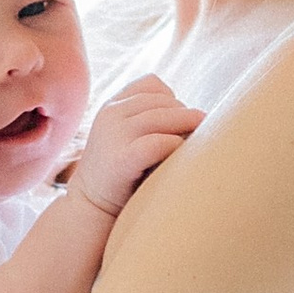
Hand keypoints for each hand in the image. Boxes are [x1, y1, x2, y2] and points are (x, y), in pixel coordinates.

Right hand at [68, 75, 202, 217]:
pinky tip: (180, 155)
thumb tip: (198, 114)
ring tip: (198, 144)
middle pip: (163, 100)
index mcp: (112, 105)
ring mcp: (113, 134)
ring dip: (187, 128)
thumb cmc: (122, 172)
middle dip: (185, 115)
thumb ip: (150, 119)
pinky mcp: (121, 159)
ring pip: (163, 117)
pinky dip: (175, 145)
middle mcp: (111, 114)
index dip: (172, 99)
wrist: (90, 207)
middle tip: (202, 134)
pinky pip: (157, 143)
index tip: (181, 122)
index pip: (152, 84)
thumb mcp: (128, 136)